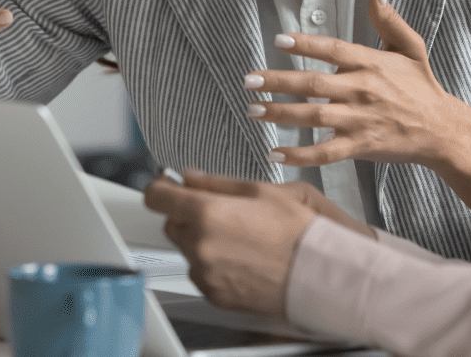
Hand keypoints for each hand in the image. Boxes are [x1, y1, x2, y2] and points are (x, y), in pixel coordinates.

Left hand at [144, 170, 320, 314]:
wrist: (312, 271)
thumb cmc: (294, 229)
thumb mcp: (259, 190)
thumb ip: (216, 182)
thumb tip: (188, 177)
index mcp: (207, 212)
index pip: (157, 197)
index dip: (161, 187)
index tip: (167, 185)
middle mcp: (198, 244)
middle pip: (172, 223)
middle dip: (188, 214)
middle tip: (221, 211)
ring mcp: (204, 272)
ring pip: (187, 248)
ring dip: (201, 239)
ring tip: (239, 237)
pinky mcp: (212, 293)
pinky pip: (201, 272)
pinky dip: (212, 263)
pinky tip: (240, 257)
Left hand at [243, 0, 470, 171]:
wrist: (441, 129)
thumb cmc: (422, 87)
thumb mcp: (411, 47)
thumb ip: (389, 19)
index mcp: (372, 64)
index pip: (333, 50)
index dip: (306, 44)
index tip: (278, 40)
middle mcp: (362, 90)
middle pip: (314, 84)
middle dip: (278, 82)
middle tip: (249, 80)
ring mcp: (360, 120)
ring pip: (313, 117)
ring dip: (280, 114)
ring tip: (253, 110)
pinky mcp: (360, 146)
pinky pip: (324, 152)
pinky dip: (299, 154)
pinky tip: (274, 153)